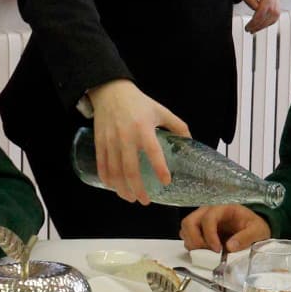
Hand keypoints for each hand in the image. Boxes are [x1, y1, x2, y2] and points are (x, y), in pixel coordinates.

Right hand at [86, 80, 190, 204]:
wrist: (110, 91)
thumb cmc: (138, 102)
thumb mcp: (161, 110)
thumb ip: (177, 126)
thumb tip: (190, 141)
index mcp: (143, 128)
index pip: (153, 152)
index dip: (160, 168)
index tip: (166, 182)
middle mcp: (126, 136)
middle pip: (130, 169)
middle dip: (137, 189)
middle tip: (145, 201)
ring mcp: (110, 140)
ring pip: (114, 171)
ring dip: (122, 188)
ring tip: (130, 198)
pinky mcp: (99, 142)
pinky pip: (102, 164)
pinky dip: (107, 179)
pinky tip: (113, 187)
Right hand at [181, 204, 270, 254]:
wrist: (253, 228)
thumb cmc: (254, 226)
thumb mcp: (258, 230)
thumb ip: (246, 237)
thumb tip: (230, 246)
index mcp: (223, 208)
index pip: (208, 219)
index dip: (210, 236)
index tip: (218, 250)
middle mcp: (208, 212)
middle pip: (189, 222)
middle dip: (195, 240)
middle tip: (207, 253)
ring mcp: (201, 220)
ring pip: (185, 229)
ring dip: (192, 244)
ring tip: (207, 253)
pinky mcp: (199, 230)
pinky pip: (187, 237)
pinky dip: (192, 246)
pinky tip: (205, 252)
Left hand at [232, 0, 280, 32]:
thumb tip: (256, 11)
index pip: (267, 1)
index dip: (259, 15)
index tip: (250, 24)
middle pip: (273, 9)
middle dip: (261, 22)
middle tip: (249, 29)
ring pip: (276, 12)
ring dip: (265, 23)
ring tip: (252, 29)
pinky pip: (275, 10)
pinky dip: (267, 19)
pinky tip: (258, 24)